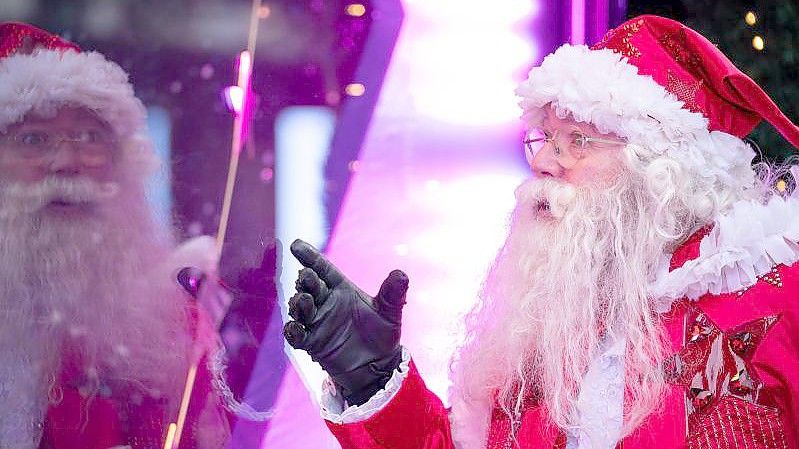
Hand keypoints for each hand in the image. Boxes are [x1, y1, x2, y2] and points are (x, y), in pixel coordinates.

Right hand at [283, 239, 408, 405]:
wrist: (377, 366)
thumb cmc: (382, 334)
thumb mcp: (390, 312)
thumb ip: (393, 294)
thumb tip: (401, 274)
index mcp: (341, 289)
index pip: (322, 269)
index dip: (309, 256)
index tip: (296, 245)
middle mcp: (326, 302)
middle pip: (309, 286)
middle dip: (305, 280)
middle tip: (307, 278)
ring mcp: (316, 322)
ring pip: (299, 307)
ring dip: (299, 303)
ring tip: (304, 301)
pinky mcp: (311, 343)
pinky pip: (296, 334)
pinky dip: (293, 330)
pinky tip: (296, 328)